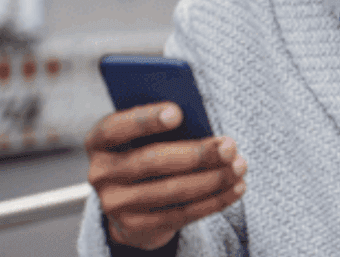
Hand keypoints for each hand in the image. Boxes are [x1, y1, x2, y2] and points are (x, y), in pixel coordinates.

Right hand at [85, 102, 246, 249]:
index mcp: (99, 142)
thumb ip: (162, 126)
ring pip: (172, 190)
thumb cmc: (145, 153)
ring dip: (213, 178)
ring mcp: (117, 205)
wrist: (129, 204)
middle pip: (152, 161)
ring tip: (240, 165)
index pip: (116, 128)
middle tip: (229, 145)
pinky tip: (237, 187)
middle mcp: (101, 174)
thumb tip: (201, 123)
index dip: (145, 119)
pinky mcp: (138, 227)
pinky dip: (215, 200)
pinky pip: (183, 213)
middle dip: (197, 153)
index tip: (178, 112)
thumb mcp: (143, 136)